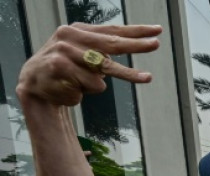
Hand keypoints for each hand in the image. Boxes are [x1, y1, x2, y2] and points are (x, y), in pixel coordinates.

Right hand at [16, 24, 161, 106]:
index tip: (156, 30)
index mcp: (79, 31)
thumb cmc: (66, 69)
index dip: (135, 31)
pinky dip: (86, 91)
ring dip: (112, 80)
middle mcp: (71, 37)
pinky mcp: (60, 68)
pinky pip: (91, 85)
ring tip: (132, 80)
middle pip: (111, 43)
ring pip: (104, 70)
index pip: (112, 30)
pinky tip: (71, 88)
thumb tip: (138, 43)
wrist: (34, 83)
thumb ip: (105, 49)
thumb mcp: (84, 55)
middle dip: (136, 45)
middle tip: (156, 44)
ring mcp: (64, 52)